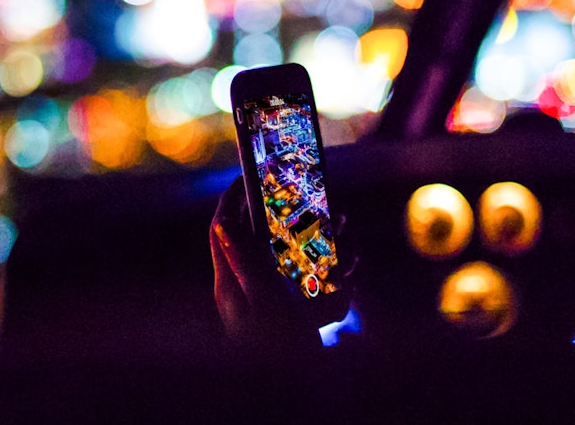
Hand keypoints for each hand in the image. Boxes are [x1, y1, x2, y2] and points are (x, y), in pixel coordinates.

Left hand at [210, 178, 353, 350]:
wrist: (285, 405)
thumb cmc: (272, 358)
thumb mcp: (265, 306)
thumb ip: (246, 262)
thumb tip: (222, 221)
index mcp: (231, 284)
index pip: (223, 227)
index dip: (235, 196)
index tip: (253, 172)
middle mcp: (244, 291)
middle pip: (263, 239)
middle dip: (295, 220)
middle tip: (325, 207)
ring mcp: (264, 307)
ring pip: (291, 264)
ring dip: (321, 250)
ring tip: (351, 247)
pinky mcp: (284, 321)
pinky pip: (306, 292)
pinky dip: (330, 284)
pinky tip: (351, 286)